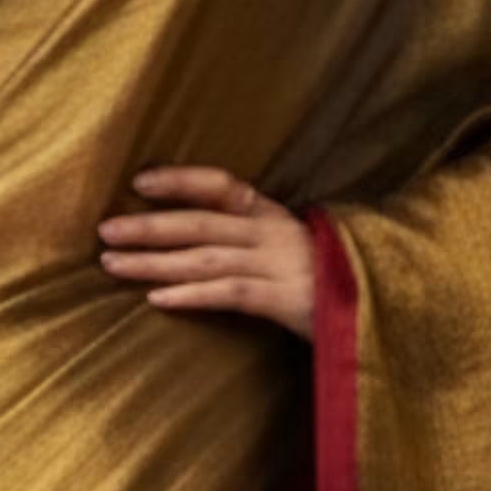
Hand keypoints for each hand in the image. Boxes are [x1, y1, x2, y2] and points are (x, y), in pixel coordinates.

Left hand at [96, 165, 315, 344]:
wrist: (386, 310)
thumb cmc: (334, 282)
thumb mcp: (294, 252)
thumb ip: (255, 243)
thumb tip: (198, 243)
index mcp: (274, 217)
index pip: (222, 185)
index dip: (180, 180)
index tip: (140, 180)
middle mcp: (274, 234)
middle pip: (200, 223)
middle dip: (149, 225)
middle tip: (103, 230)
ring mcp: (281, 265)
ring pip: (205, 258)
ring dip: (155, 261)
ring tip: (113, 264)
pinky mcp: (287, 300)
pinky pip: (231, 293)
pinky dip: (192, 294)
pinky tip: (158, 298)